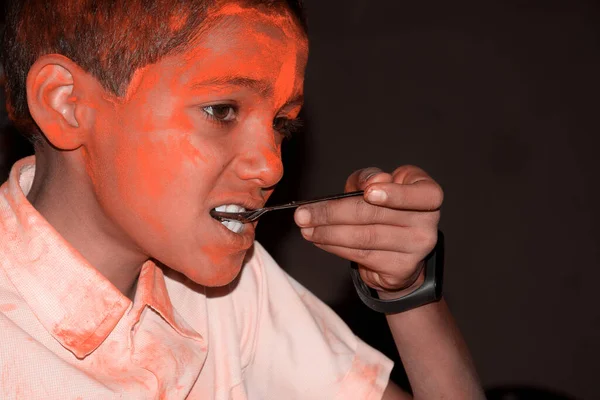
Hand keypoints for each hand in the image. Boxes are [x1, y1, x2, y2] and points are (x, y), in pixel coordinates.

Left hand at [294, 166, 442, 295]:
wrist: (397, 249)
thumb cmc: (385, 206)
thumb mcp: (377, 184)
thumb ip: (369, 178)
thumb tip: (369, 183)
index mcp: (427, 193)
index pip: (421, 194)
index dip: (395, 194)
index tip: (368, 193)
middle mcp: (429, 222)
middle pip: (377, 215)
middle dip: (333, 212)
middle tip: (304, 213)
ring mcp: (417, 248)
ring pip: (365, 237)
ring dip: (328, 232)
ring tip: (306, 228)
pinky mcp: (400, 268)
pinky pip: (362, 254)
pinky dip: (335, 247)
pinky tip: (319, 240)